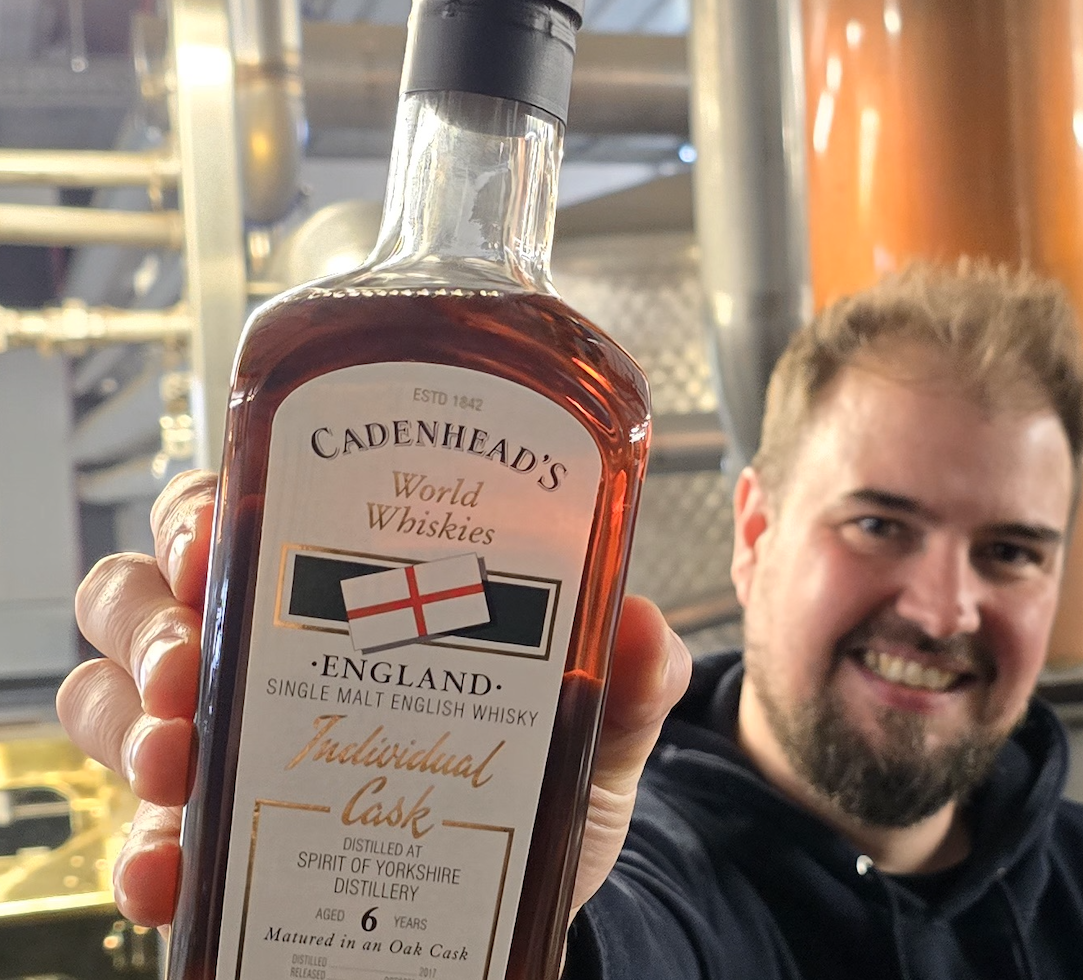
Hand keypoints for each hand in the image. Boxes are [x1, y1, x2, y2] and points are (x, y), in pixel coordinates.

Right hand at [56, 470, 691, 928]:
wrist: (523, 893)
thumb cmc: (541, 775)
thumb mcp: (592, 720)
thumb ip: (626, 678)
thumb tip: (644, 626)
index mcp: (344, 588)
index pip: (239, 511)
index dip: (204, 511)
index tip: (218, 534)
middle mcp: (264, 650)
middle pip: (144, 594)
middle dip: (151, 619)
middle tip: (194, 661)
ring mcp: (227, 743)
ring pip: (115, 695)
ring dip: (131, 721)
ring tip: (182, 759)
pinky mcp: (214, 839)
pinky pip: (137, 835)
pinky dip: (142, 852)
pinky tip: (172, 872)